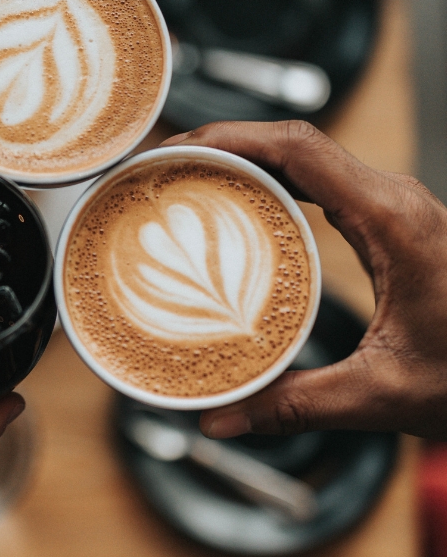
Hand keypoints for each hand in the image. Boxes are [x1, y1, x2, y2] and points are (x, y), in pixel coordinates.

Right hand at [162, 120, 446, 439]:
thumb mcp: (384, 393)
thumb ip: (296, 405)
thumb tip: (220, 418)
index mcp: (391, 219)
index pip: (298, 147)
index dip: (229, 137)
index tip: (177, 149)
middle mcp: (392, 199)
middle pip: (292, 140)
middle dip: (222, 142)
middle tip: (165, 165)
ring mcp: (390, 205)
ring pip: (305, 155)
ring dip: (245, 156)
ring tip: (189, 176)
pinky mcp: (386, 220)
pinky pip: (319, 180)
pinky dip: (271, 178)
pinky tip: (240, 203)